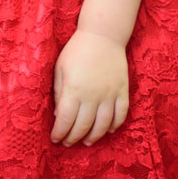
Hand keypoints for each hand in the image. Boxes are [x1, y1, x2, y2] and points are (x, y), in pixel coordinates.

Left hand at [51, 30, 128, 145]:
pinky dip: (116, 125)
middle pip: (83, 126)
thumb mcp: (60, 69)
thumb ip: (58, 93)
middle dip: (74, 138)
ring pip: (103, 124)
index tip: (55, 139)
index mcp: (74, 90)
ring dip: (94, 136)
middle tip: (68, 143)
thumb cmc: (77, 50)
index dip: (59, 133)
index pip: (65, 120)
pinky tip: (109, 130)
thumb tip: (58, 116)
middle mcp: (93, 95)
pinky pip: (121, 114)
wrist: (103, 35)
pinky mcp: (122, 90)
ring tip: (87, 142)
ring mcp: (110, 94)